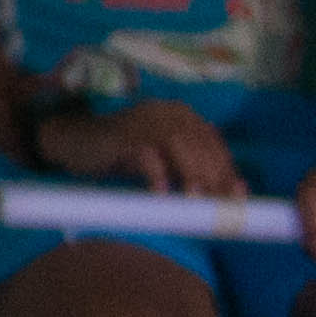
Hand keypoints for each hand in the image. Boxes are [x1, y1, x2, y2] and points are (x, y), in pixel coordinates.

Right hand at [34, 96, 240, 197]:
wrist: (78, 142)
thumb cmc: (126, 155)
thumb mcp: (165, 160)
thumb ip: (194, 168)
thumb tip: (236, 190)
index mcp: (182, 115)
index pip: (213, 142)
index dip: (227, 169)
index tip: (237, 197)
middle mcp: (167, 112)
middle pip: (199, 143)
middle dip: (213, 175)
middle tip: (217, 204)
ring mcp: (144, 119)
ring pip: (178, 144)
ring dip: (190, 172)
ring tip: (194, 198)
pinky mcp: (123, 133)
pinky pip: (146, 153)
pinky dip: (156, 173)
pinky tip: (160, 192)